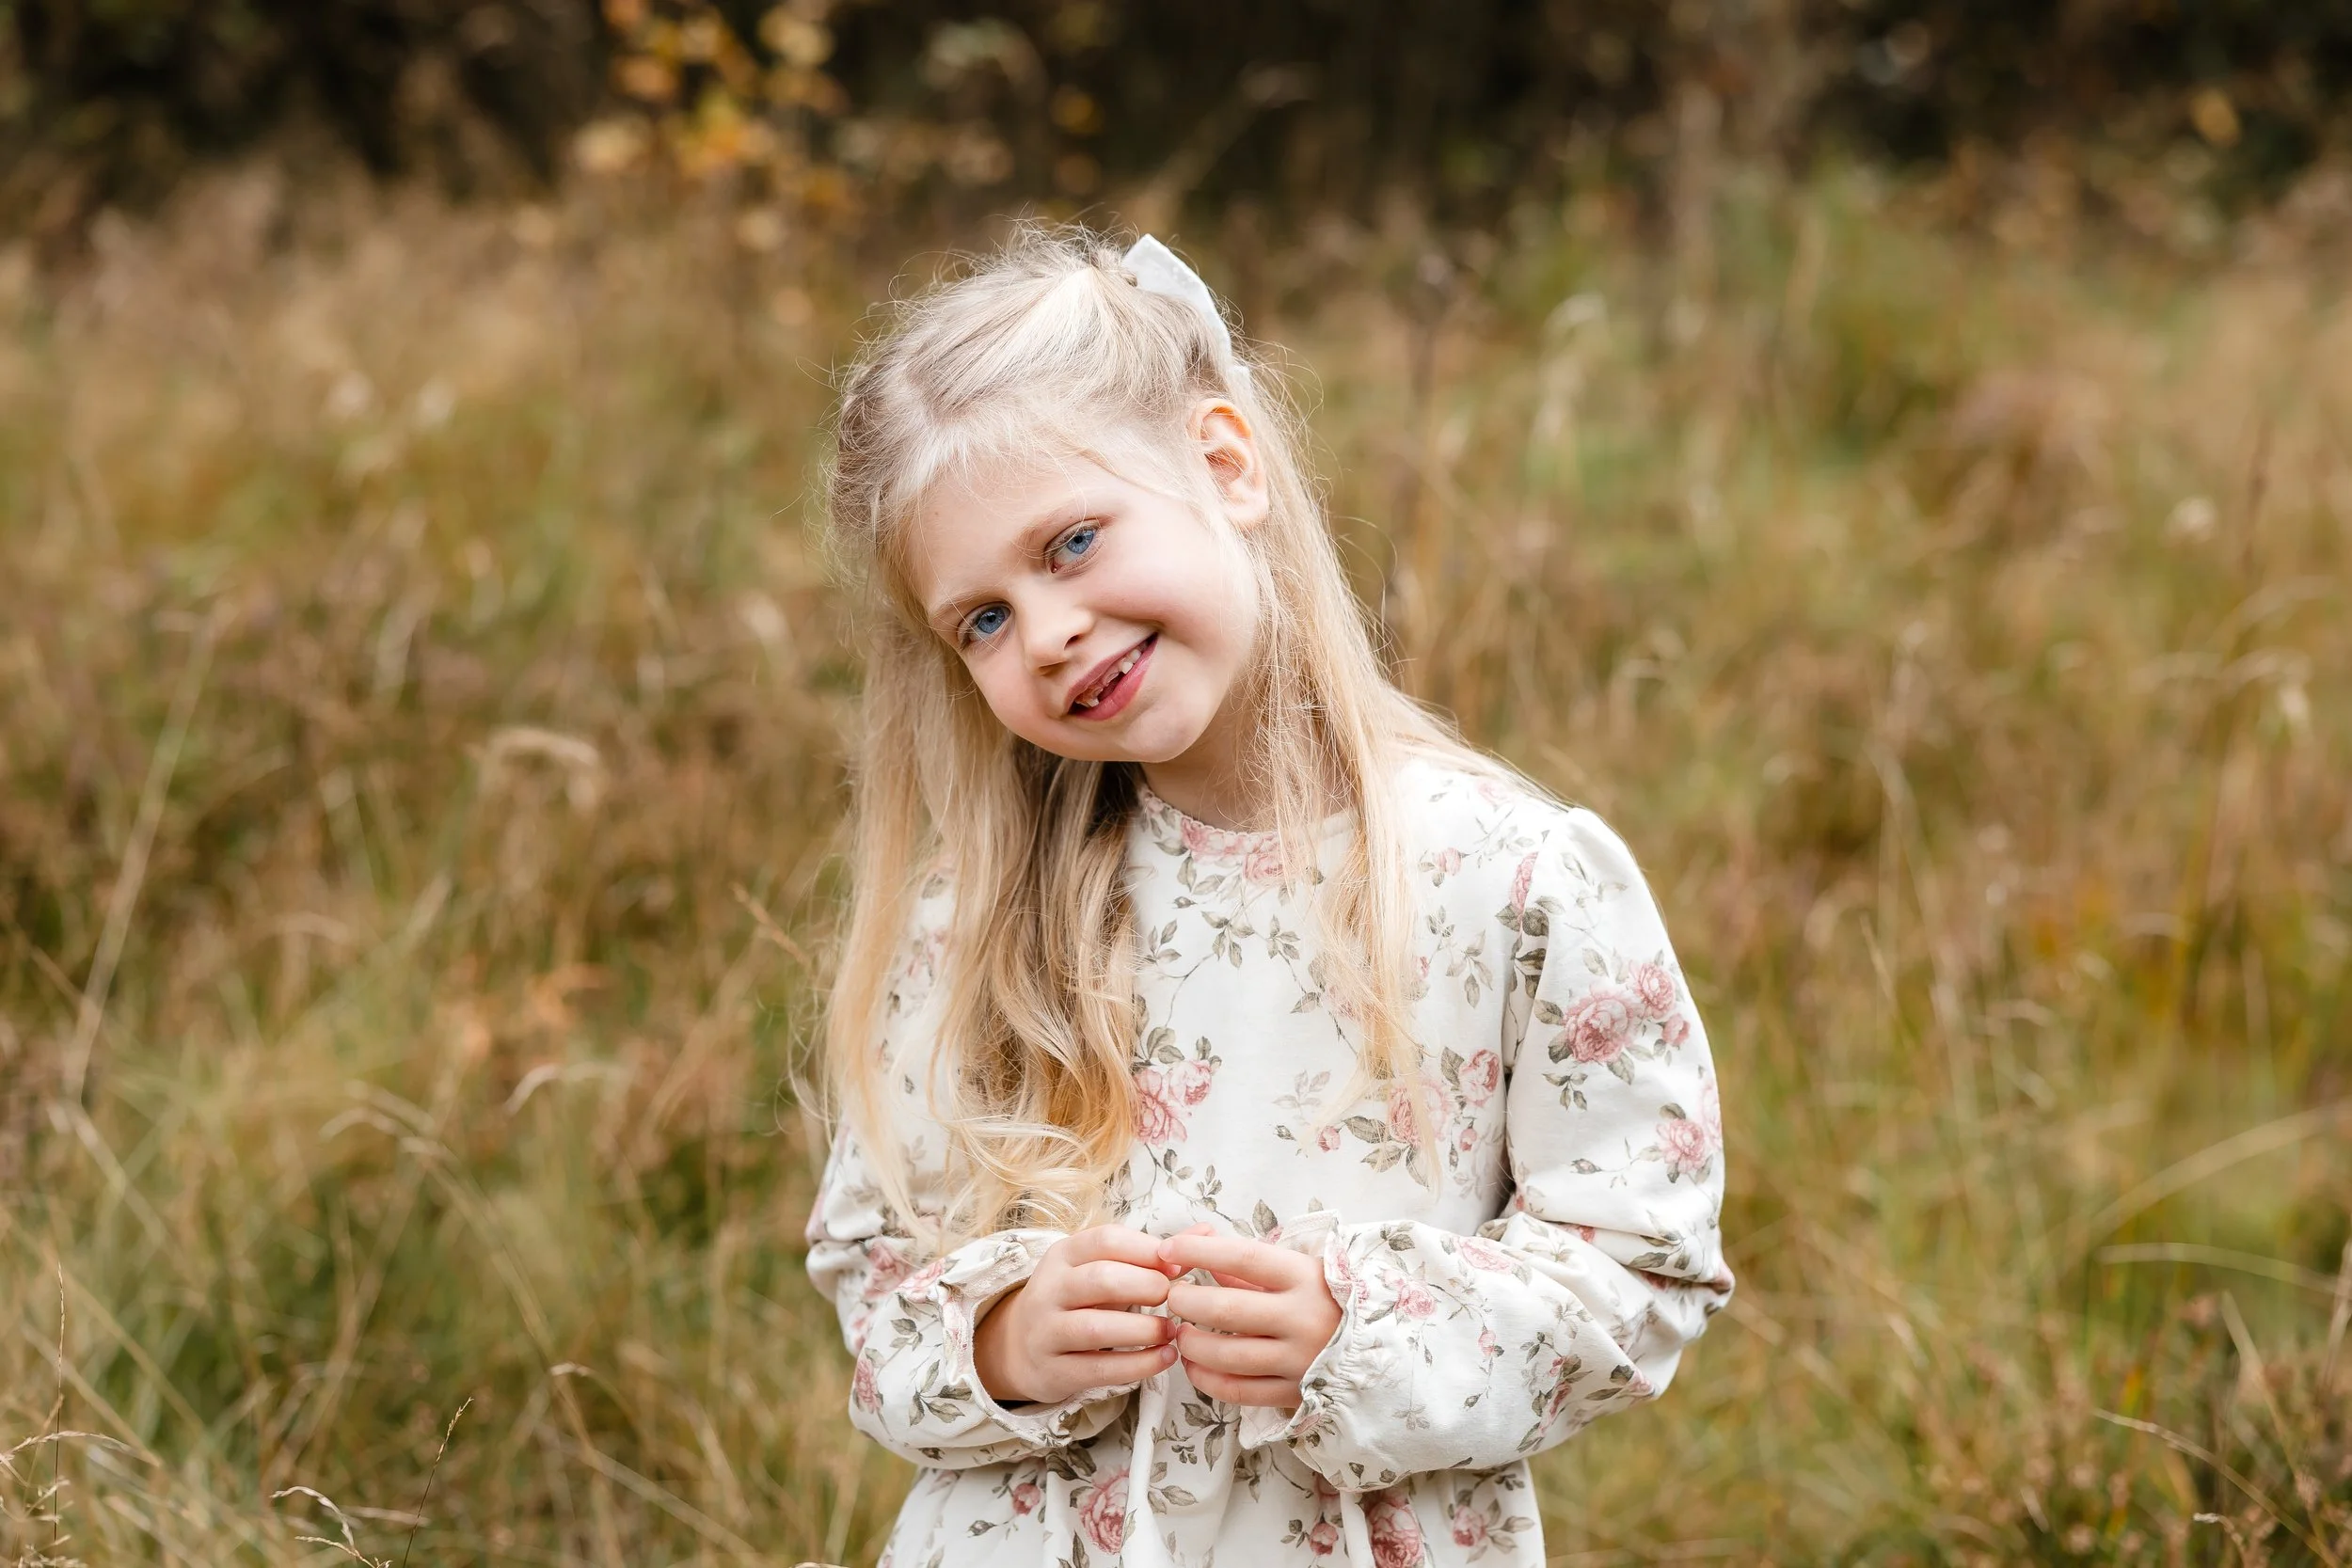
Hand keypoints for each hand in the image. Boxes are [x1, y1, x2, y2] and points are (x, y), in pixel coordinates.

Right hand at [972, 1225, 1180, 1404]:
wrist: (1021, 1348)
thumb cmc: (1078, 1301)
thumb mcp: (1103, 1269)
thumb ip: (1153, 1254)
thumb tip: (1207, 1231)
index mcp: (1064, 1255)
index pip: (1106, 1240)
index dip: (1147, 1250)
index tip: (1178, 1265)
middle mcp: (1049, 1289)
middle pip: (1101, 1279)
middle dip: (1147, 1287)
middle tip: (1175, 1298)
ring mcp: (1046, 1331)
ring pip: (1097, 1327)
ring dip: (1144, 1329)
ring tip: (1173, 1331)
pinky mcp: (1053, 1370)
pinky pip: (1099, 1369)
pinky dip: (1138, 1365)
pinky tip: (1164, 1357)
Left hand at [1159, 1231, 1341, 1407]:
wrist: (1381, 1348)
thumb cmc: (1329, 1298)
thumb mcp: (1297, 1269)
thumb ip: (1246, 1264)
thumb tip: (1193, 1248)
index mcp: (1304, 1277)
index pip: (1242, 1257)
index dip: (1198, 1251)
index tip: (1167, 1250)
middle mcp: (1302, 1318)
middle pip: (1227, 1309)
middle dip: (1186, 1301)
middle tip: (1172, 1297)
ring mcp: (1298, 1360)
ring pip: (1227, 1355)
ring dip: (1191, 1343)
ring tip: (1180, 1332)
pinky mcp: (1293, 1394)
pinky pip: (1238, 1391)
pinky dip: (1206, 1379)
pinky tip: (1193, 1365)